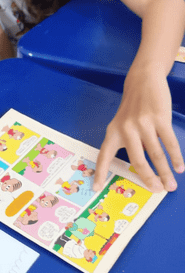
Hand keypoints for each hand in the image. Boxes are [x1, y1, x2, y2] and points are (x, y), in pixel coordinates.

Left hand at [93, 69, 183, 191]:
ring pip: (156, 154)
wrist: (143, 81)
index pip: (104, 156)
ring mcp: (143, 124)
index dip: (100, 173)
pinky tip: (179, 168)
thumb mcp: (122, 124)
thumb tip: (143, 168)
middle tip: (156, 191)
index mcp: (113, 133)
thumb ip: (128, 144)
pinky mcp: (160, 118)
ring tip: (170, 185)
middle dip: (148, 179)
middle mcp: (126, 129)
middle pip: (138, 161)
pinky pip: (169, 142)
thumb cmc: (132, 108)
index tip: (96, 188)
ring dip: (165, 172)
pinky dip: (175, 157)